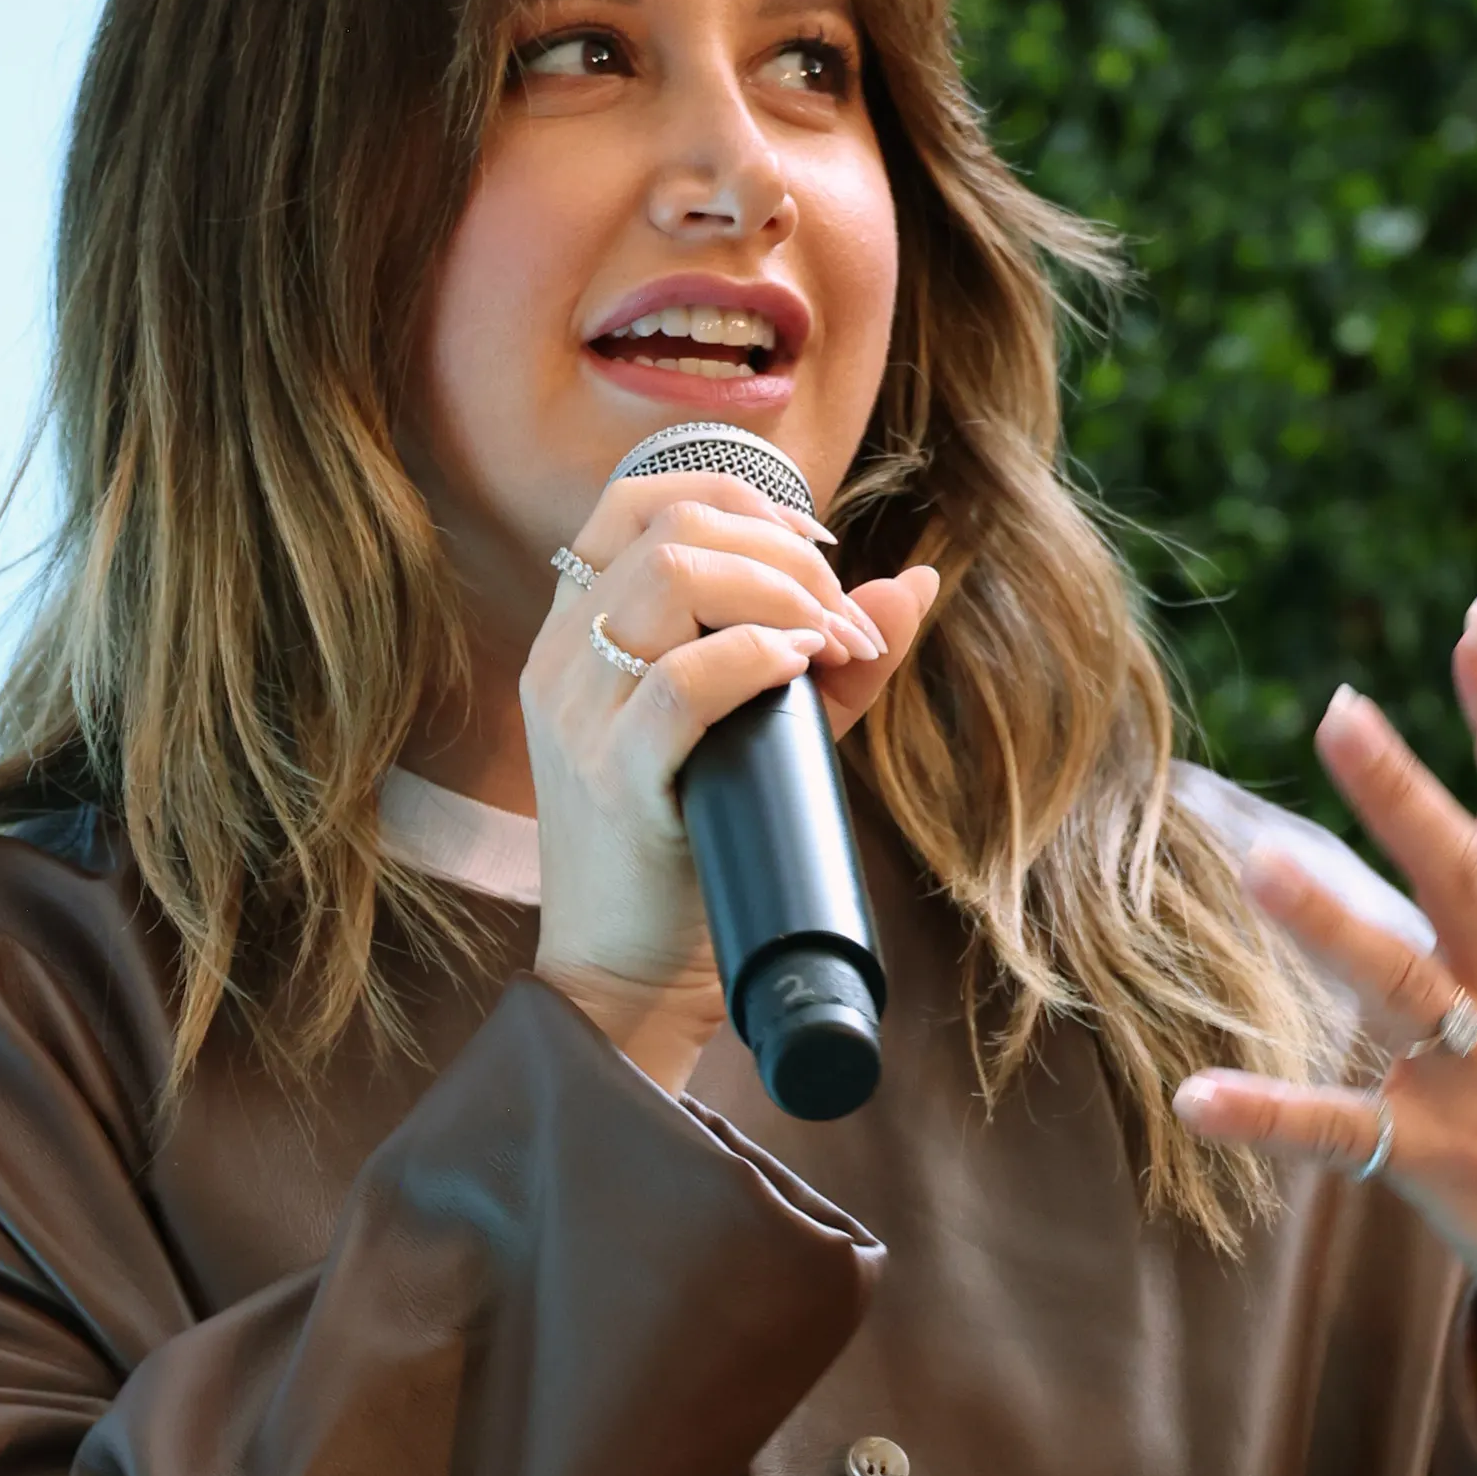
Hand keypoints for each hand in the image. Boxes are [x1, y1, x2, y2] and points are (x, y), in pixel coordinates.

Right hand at [526, 470, 939, 1092]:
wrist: (626, 980)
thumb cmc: (689, 854)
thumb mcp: (757, 736)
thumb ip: (828, 664)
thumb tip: (914, 586)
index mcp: (576, 632)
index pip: (635, 496)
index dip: (739, 496)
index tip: (815, 551)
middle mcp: (561, 659)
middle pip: (669, 525)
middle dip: (783, 551)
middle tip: (842, 620)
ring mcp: (578, 718)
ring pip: (669, 578)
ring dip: (778, 593)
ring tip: (830, 646)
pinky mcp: (612, 782)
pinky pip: (679, 686)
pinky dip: (754, 659)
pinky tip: (799, 670)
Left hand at [1174, 600, 1476, 1475]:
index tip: (1475, 621)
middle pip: (1463, 871)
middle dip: (1405, 790)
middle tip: (1341, 708)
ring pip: (1403, 985)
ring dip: (1334, 924)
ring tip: (1263, 866)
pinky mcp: (1444, 1164)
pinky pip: (1341, 1132)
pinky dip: (1269, 1114)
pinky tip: (1197, 1099)